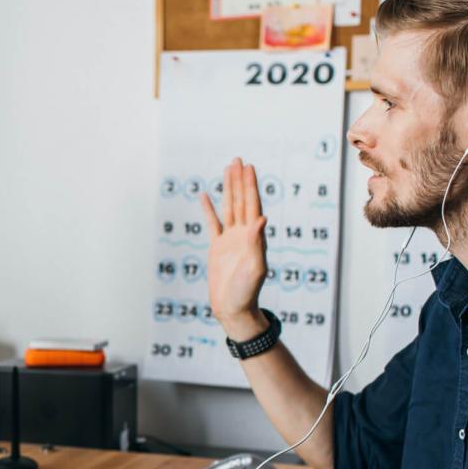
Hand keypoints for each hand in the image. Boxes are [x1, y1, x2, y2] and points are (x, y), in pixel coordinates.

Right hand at [202, 158, 268, 340]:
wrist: (233, 308)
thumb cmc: (247, 291)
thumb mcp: (255, 267)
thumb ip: (257, 243)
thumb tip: (262, 217)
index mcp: (254, 237)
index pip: (252, 205)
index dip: (250, 186)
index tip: (248, 168)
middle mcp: (244, 234)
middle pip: (242, 201)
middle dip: (240, 181)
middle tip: (238, 160)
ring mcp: (230, 239)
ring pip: (229, 207)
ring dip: (229, 189)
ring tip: (227, 169)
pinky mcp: (217, 247)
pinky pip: (212, 223)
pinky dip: (209, 209)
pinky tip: (205, 196)